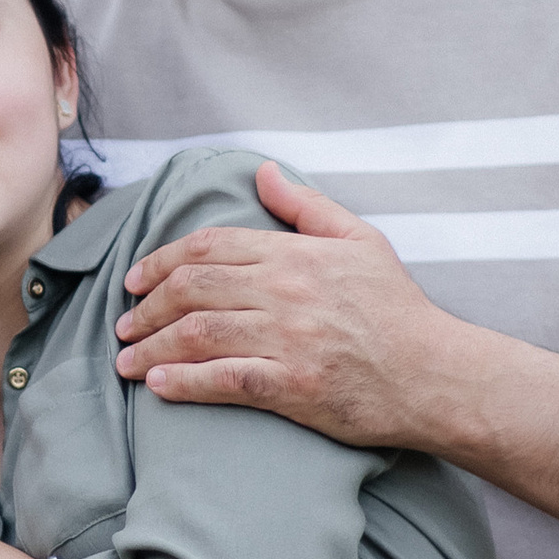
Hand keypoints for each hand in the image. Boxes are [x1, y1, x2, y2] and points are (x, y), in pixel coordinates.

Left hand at [114, 160, 465, 442]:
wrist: (436, 374)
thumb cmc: (397, 309)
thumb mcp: (360, 240)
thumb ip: (306, 206)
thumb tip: (262, 171)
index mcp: (295, 255)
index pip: (209, 247)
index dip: (161, 261)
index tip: (135, 279)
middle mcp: (285, 292)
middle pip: (192, 289)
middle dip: (146, 306)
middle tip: (123, 322)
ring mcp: (288, 340)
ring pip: (198, 334)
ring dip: (151, 347)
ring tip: (126, 360)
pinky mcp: (293, 387)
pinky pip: (224, 380)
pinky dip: (184, 383)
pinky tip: (158, 387)